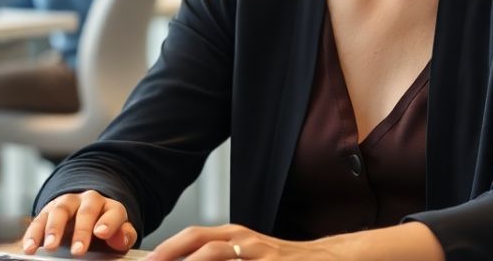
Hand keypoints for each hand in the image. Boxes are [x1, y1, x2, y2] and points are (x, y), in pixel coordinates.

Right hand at [21, 190, 136, 256]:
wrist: (85, 214)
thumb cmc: (103, 228)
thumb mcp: (117, 233)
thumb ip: (123, 235)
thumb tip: (121, 239)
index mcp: (109, 207)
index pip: (113, 212)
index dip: (108, 222)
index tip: (102, 233)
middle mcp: (88, 201)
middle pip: (86, 211)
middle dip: (81, 231)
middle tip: (77, 251)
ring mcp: (67, 204)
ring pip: (60, 211)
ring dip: (53, 229)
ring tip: (50, 247)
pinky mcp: (47, 211)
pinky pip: (39, 220)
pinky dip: (33, 234)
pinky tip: (30, 247)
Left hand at [148, 224, 332, 260]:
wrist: (324, 260)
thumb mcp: (249, 253)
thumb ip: (221, 256)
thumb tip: (183, 260)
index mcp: (235, 235)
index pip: (193, 236)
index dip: (168, 248)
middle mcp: (245, 240)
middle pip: (201, 242)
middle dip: (172, 253)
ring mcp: (259, 255)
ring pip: (217, 255)